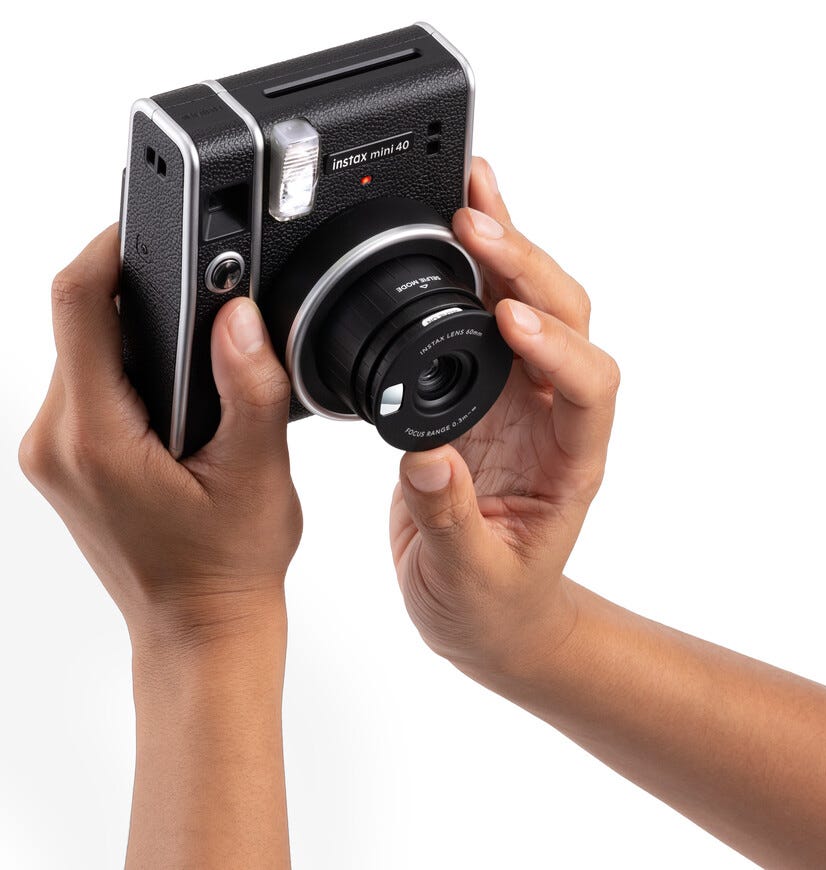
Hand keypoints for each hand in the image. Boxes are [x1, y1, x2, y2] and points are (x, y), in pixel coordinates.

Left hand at [19, 225, 301, 645]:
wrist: (198, 629)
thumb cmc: (226, 567)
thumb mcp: (257, 472)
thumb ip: (250, 386)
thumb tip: (240, 314)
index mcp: (94, 437)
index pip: (79, 302)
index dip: (113, 246)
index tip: (154, 219)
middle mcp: (54, 440)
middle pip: (81, 322)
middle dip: (146, 298)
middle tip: (210, 306)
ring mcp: (51, 453)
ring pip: (86, 354)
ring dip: (142, 340)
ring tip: (202, 372)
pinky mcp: (62, 460)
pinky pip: (88, 387)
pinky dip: (131, 375)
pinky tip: (178, 404)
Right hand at [390, 157, 619, 676]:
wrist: (488, 614)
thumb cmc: (495, 604)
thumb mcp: (471, 579)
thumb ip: (451, 522)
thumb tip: (426, 460)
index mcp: (572, 462)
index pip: (589, 386)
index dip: (556, 349)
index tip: (509, 324)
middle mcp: (553, 417)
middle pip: (566, 321)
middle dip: (528, 269)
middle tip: (476, 225)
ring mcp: (518, 398)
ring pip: (527, 304)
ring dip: (505, 249)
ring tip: (468, 191)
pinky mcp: (479, 391)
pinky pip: (479, 318)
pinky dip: (469, 269)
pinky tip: (449, 226)